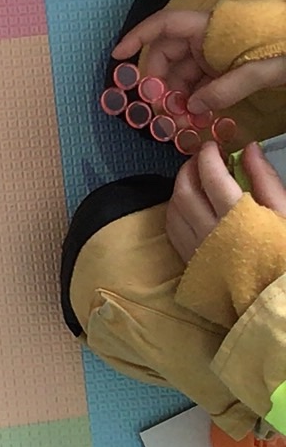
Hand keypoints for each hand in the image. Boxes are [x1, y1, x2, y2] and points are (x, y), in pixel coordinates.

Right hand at [111, 9, 285, 113]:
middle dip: (158, 84)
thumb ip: (227, 88)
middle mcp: (206, 39)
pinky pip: (199, 86)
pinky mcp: (225, 70)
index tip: (118, 57)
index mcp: (211, 29)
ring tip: (180, 125)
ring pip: (182, 76)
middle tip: (160, 112)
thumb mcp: (264, 69)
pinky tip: (195, 120)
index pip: (164, 25)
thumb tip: (194, 108)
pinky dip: (194, 103)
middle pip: (167, 56)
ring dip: (176, 100)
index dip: (137, 37)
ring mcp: (215, 55)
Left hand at [166, 141, 285, 261]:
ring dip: (180, 188)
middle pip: (185, 191)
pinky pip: (172, 230)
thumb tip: (249, 148)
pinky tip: (186, 205)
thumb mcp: (285, 213)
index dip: (208, 156)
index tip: (212, 147)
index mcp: (237, 217)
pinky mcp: (190, 263)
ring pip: (174, 209)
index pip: (211, 176)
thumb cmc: (285, 255)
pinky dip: (175, 211)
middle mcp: (209, 231)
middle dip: (189, 169)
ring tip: (193, 179)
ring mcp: (196, 248)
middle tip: (200, 160)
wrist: (276, 300)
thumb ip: (265, 179)